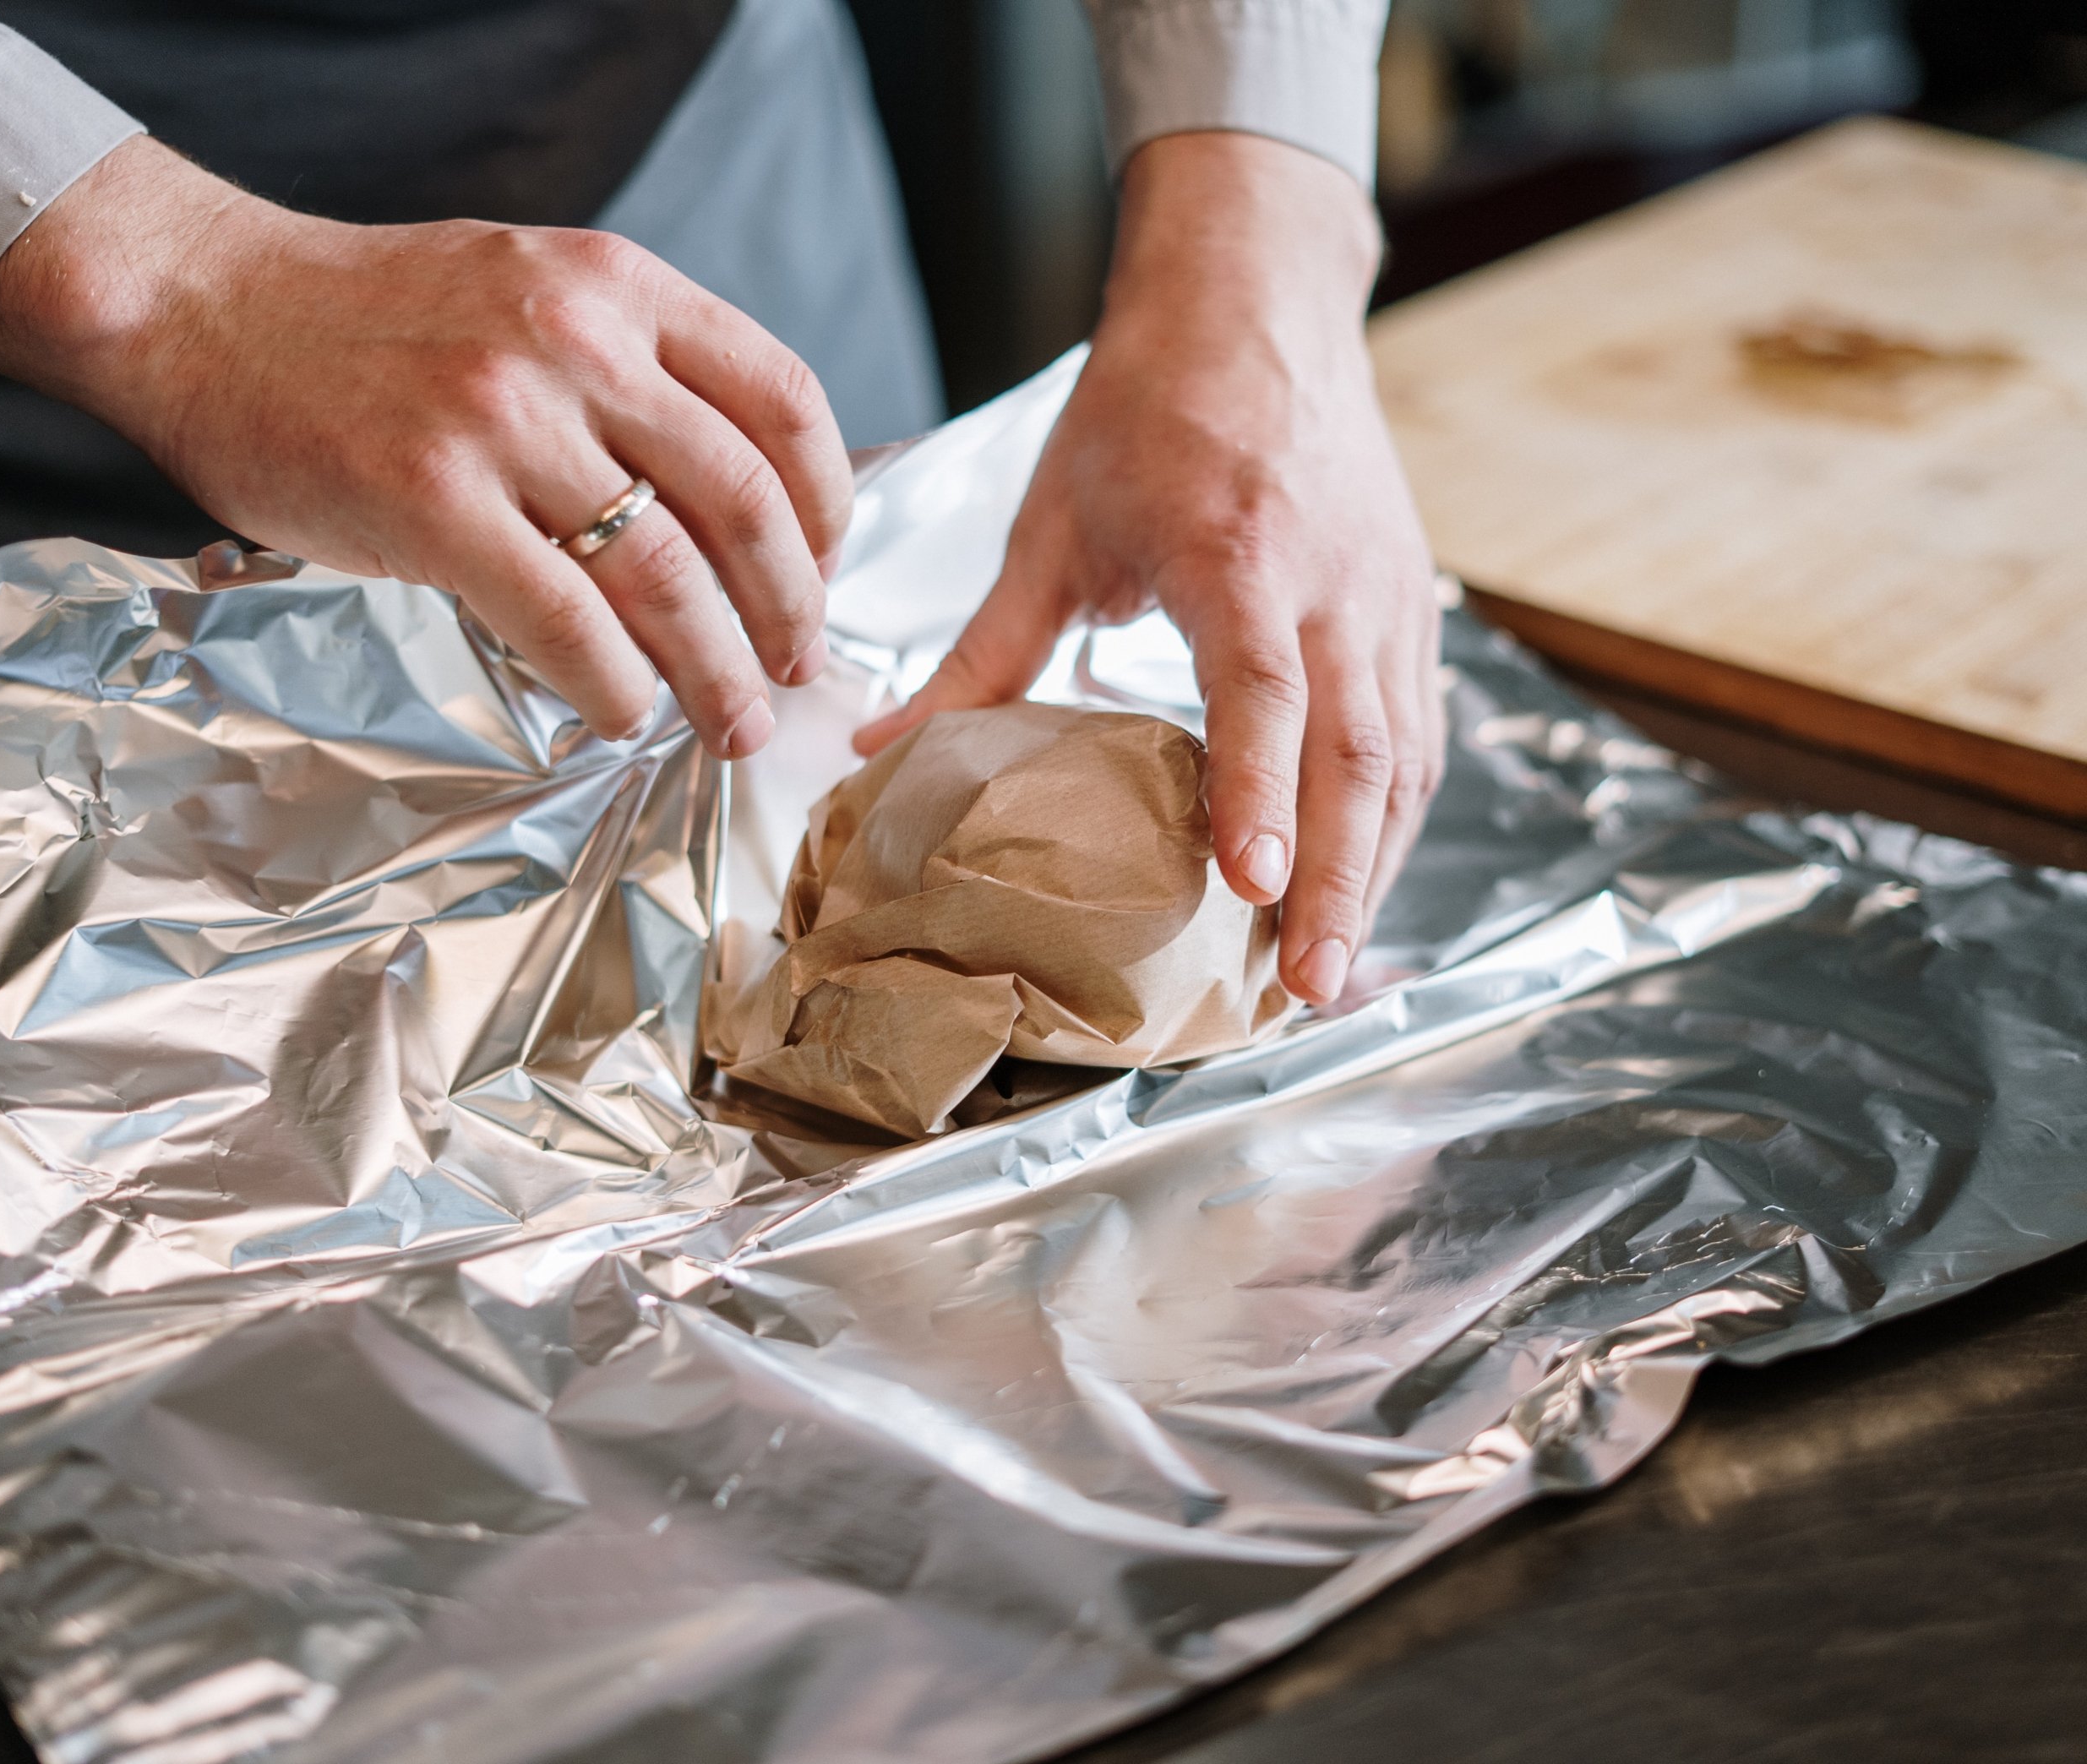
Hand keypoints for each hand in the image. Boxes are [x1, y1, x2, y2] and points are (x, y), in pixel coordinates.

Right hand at [0, 138, 852, 751]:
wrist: (203, 303)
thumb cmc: (374, 318)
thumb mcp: (533, 290)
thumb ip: (634, 370)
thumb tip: (736, 504)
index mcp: (620, 286)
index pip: (784, 401)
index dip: (828, 506)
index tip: (825, 569)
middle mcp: (576, 340)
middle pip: (742, 502)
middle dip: (791, 608)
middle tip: (799, 668)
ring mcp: (502, 419)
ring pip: (665, 574)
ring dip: (719, 670)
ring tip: (736, 721)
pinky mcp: (430, 500)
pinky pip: (565, 620)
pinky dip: (615, 685)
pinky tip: (625, 715)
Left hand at [855, 133, 1442, 1004]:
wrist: (1257, 301)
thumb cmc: (1150, 406)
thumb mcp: (1051, 523)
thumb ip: (981, 652)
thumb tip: (880, 751)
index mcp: (1238, 553)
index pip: (1264, 691)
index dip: (1259, 791)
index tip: (1247, 885)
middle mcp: (1332, 583)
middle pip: (1356, 752)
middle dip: (1337, 879)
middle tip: (1305, 988)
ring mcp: (1386, 598)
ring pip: (1402, 757)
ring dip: (1374, 869)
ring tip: (1332, 970)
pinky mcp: (1408, 608)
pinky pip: (1416, 732)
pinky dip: (1394, 819)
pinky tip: (1363, 882)